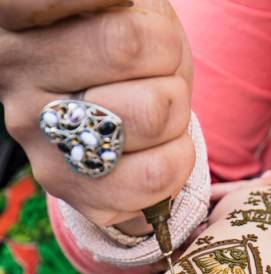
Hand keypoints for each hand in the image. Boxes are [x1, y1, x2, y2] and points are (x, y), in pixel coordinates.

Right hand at [0, 0, 193, 228]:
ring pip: (152, 113)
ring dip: (177, 110)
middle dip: (167, 56)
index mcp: (17, 13)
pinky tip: (158, 146)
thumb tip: (124, 8)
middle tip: (156, 66)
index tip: (122, 3)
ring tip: (154, 105)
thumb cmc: (132, 40)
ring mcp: (32, 132)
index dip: (101, 0)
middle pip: (127, 45)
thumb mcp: (132, 5)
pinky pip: (155, 175)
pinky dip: (179, 157)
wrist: (125, 105)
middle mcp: (12, 69)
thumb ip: (124, 5)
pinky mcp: (65, 183)